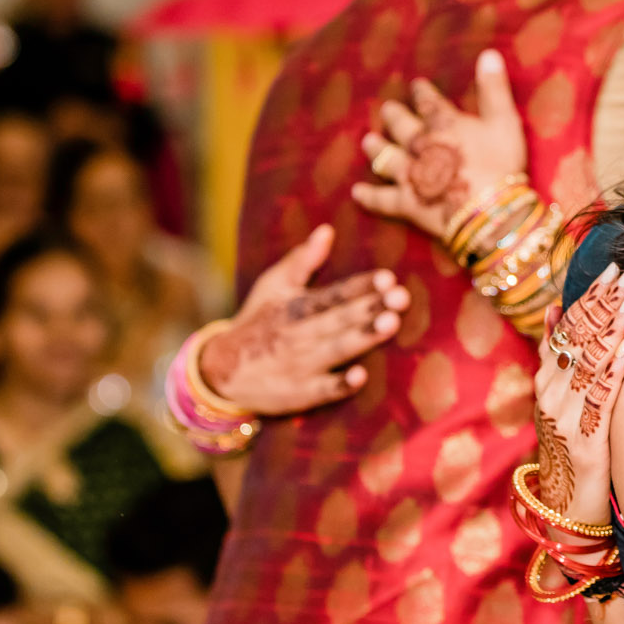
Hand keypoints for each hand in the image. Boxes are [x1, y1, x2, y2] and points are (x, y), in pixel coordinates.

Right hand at [197, 225, 409, 415]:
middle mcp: (300, 333)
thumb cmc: (259, 321)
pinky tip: (361, 376)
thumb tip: (328, 229)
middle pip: (339, 318)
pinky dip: (340, 385)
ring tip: (389, 323)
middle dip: (370, 307)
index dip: (361, 286)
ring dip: (362, 337)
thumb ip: (302, 260)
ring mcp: (300, 364)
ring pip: (336, 349)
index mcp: (297, 306)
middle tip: (401, 296)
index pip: (334, 293)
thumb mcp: (273, 286)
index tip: (388, 277)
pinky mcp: (299, 393)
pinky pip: (322, 390)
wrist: (222, 369)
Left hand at [350, 48, 526, 241]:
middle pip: (401, 126)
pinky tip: (356, 192)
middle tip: (386, 110)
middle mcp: (420, 144)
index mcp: (444, 124)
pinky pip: (382, 199)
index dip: (421, 92)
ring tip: (368, 141)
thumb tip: (488, 53)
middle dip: (393, 116)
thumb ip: (494, 88)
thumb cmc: (502, 164)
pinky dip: (368, 196)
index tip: (415, 85)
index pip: (429, 102)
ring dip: (376, 148)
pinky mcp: (407, 203)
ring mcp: (410, 174)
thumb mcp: (505, 122)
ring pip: (386, 157)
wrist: (489, 211)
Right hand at [530, 265, 623, 535]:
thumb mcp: (563, 396)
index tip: (614, 268)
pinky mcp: (585, 441)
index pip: (569, 326)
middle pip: (579, 339)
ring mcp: (566, 416)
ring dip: (612, 328)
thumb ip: (560, 354)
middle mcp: (552, 393)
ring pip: (589, 363)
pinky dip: (614, 370)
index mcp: (547, 377)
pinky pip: (600, 399)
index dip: (591, 295)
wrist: (567, 504)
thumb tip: (558, 307)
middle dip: (605, 304)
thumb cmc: (574, 443)